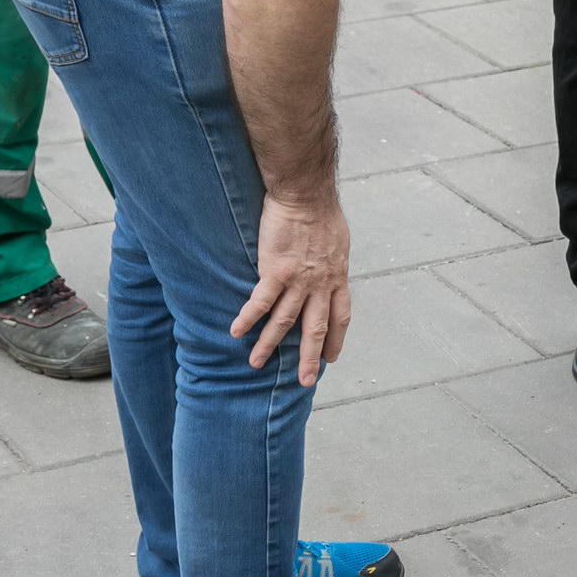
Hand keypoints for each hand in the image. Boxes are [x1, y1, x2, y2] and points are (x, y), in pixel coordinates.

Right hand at [231, 192, 352, 381]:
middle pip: (316, 329)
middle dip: (310, 359)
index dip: (336, 339)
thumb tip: (330, 265)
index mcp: (337, 278)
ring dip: (269, 345)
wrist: (306, 195)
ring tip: (256, 363)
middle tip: (305, 381)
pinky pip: (260, 302)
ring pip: (284, 322)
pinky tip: (236, 333)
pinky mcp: (275, 271)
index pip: (340, 317)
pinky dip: (248, 319)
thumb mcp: (338, 242)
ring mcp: (298, 281)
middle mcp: (320, 285)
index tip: (332, 358)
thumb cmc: (321, 211)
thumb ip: (332, 260)